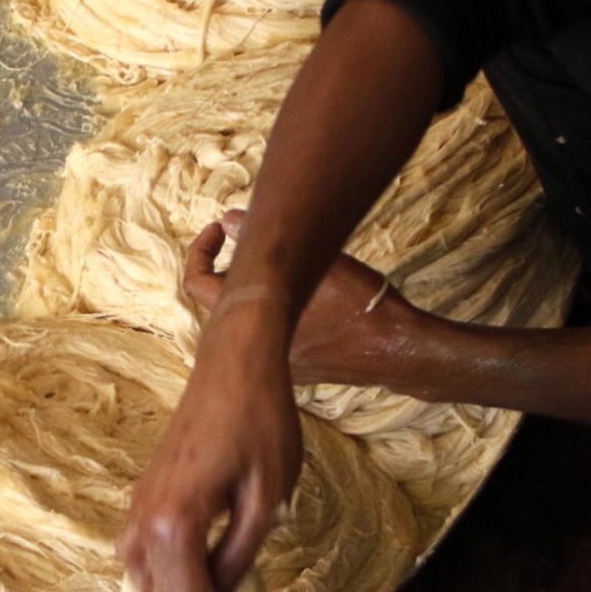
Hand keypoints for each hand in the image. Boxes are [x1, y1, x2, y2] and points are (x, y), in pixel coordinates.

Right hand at [120, 290, 303, 591]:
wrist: (235, 365)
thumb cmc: (260, 424)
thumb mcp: (267, 497)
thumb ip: (241, 552)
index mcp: (176, 522)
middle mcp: (146, 516)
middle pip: (155, 590)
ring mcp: (139, 501)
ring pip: (136, 569)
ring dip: (165, 590)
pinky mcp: (144, 489)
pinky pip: (136, 544)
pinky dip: (155, 565)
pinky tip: (190, 564)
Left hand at [181, 211, 418, 388]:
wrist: (394, 349)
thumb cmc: (360, 303)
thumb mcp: (316, 261)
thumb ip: (265, 240)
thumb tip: (229, 221)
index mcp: (252, 315)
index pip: (196, 284)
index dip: (200, 250)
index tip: (221, 229)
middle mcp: (254, 345)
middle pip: (217, 301)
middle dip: (228, 267)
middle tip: (252, 243)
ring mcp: (272, 362)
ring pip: (242, 320)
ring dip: (250, 291)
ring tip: (280, 268)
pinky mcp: (294, 370)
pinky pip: (265, 339)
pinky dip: (270, 314)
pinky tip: (300, 299)